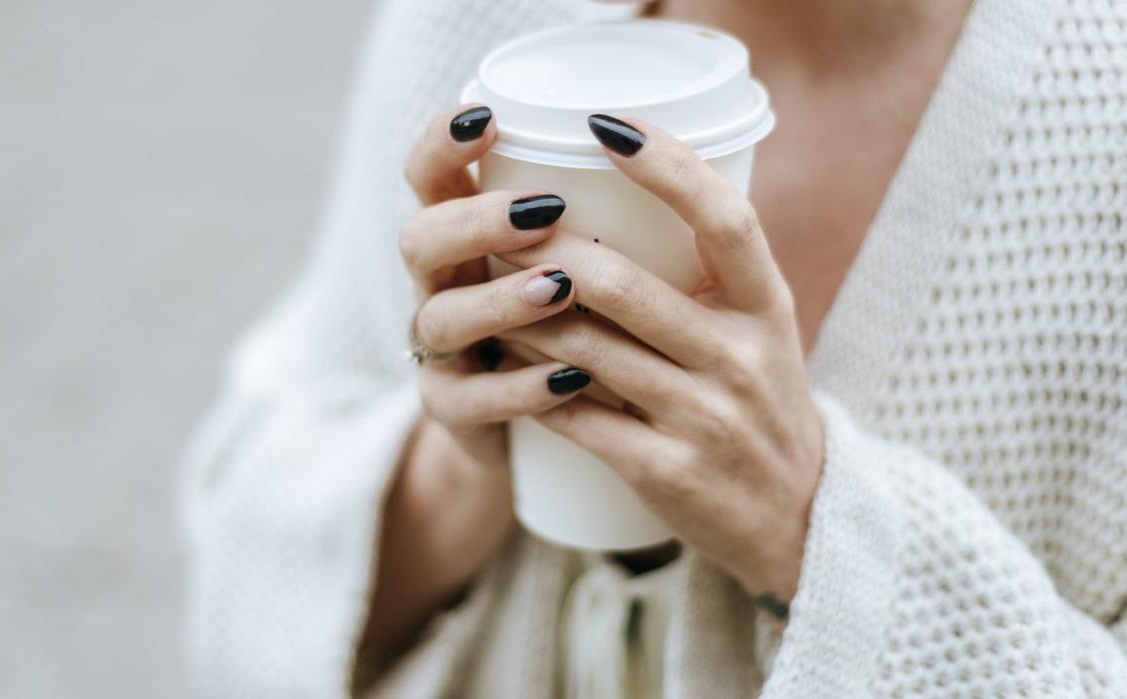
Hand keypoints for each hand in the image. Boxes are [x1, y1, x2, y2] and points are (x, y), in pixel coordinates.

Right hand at [362, 104, 592, 650]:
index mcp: (465, 235)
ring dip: (500, 300)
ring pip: (440, 319)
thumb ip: (596, 216)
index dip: (444, 143)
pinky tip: (571, 377)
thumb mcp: (579, 262)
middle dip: (475, 221)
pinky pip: (470, 399)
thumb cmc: (572, 327)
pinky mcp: (454, 411)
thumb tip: (664, 146)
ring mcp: (442, 351)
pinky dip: (520, 388)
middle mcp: (442, 285)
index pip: (430, 175)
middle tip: (544, 211)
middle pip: (419, 239)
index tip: (488, 117)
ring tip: (561, 288)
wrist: (536, 438)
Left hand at [498, 116, 824, 605]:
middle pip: (622, 284)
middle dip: (544, 249)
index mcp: (768, 307)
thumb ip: (707, 277)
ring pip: (582, 348)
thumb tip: (615, 201)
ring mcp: (704, 418)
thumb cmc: (762, 406)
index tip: (607, 125)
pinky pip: (574, 414)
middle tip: (498, 225)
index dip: (668, 165)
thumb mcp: (762, 333)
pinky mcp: (665, 470)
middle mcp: (741, 358)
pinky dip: (526, 382)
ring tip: (483, 287)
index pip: (727, 218)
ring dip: (518, 313)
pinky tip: (497, 361)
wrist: (797, 518)